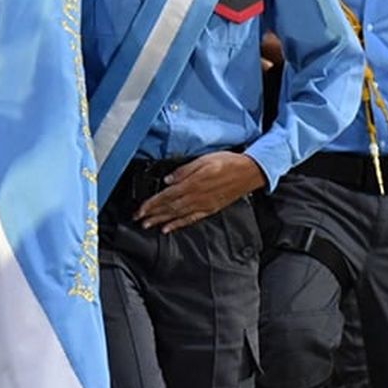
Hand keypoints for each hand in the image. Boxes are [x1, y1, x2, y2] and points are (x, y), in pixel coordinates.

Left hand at [134, 152, 264, 233]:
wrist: (249, 173)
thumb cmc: (228, 163)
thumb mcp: (205, 159)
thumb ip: (185, 171)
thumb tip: (168, 180)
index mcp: (193, 183)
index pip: (166, 196)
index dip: (152, 204)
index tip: (140, 209)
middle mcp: (196, 197)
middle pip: (169, 207)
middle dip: (152, 214)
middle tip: (138, 220)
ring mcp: (203, 205)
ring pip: (177, 215)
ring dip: (161, 221)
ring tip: (148, 225)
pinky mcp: (209, 209)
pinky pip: (190, 219)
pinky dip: (178, 224)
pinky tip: (168, 228)